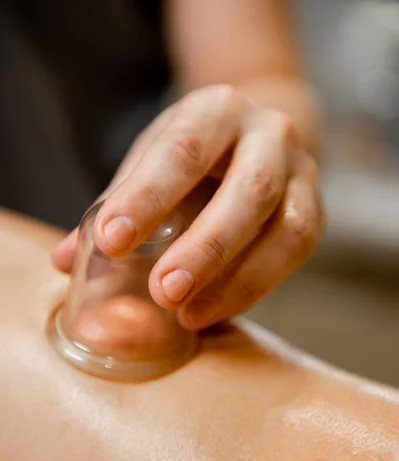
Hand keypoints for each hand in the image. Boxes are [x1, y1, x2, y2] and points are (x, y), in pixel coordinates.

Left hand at [53, 85, 322, 330]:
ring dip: (236, 277)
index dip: (146, 196)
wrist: (253, 140)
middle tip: (161, 293)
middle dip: (204, 246)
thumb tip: (65, 259)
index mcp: (215, 110)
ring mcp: (300, 171)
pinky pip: (295, 252)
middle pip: (248, 189)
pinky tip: (214, 310)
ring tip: (188, 314)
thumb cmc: (193, 156)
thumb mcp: (151, 163)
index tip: (112, 242)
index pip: (182, 149)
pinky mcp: (315, 210)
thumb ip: (115, 205)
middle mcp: (268, 133)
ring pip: (284, 227)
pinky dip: (254, 286)